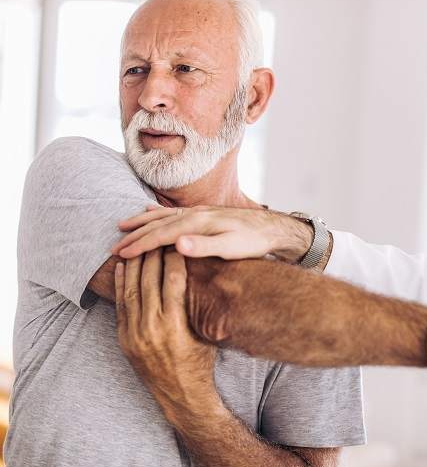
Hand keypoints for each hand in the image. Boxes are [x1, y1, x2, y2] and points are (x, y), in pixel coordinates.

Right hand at [112, 205, 312, 261]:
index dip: (139, 245)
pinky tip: (150, 212)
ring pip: (163, 215)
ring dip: (142, 222)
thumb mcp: (231, 248)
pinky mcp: (205, 214)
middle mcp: (196, 214)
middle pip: (158, 223)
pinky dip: (158, 213)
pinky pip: (174, 212)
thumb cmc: (254, 242)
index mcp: (198, 223)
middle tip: (113, 247)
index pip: (161, 235)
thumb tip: (177, 244)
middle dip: (134, 235)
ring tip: (123, 227)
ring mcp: (200, 212)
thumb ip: (205, 246)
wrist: (273, 229)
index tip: (120, 255)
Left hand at [114, 247, 218, 423]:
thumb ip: (200, 306)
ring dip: (135, 265)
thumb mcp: (206, 333)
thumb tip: (209, 276)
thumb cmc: (201, 362)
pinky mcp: (124, 339)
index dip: (175, 258)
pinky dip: (121, 284)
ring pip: (131, 290)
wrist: (181, 395)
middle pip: (150, 280)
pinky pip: (120, 305)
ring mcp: (134, 334)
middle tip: (157, 236)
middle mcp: (152, 328)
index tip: (178, 241)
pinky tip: (123, 268)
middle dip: (153, 255)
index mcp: (175, 325)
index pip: (173, 280)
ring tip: (139, 245)